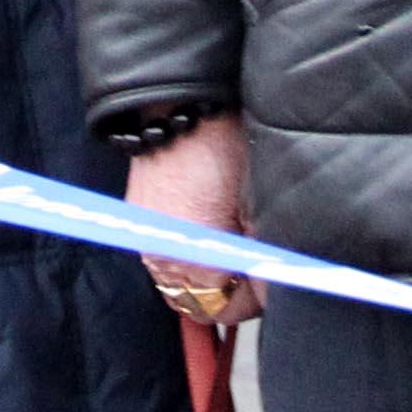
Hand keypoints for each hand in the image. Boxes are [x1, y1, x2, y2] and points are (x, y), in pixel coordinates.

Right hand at [122, 114, 257, 326]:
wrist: (180, 102)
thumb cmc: (224, 147)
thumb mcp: (258, 204)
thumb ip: (264, 255)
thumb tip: (274, 281)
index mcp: (194, 262)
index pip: (226, 309)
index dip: (256, 296)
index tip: (272, 275)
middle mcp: (161, 260)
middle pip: (198, 301)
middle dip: (229, 288)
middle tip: (255, 259)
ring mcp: (145, 239)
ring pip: (180, 281)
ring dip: (207, 271)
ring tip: (232, 238)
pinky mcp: (138, 218)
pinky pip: (166, 255)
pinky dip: (188, 251)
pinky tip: (208, 223)